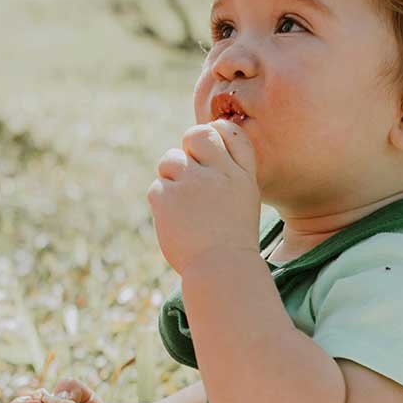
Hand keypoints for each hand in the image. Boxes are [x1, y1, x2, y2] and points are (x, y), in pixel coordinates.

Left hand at [147, 119, 260, 274]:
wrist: (221, 269)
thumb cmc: (233, 239)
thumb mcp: (244, 201)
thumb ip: (228, 173)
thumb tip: (199, 151)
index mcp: (241, 174)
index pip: (229, 133)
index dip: (217, 133)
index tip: (210, 150)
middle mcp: (218, 172)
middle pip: (197, 134)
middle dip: (189, 145)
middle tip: (189, 170)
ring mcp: (191, 182)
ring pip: (170, 159)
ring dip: (172, 176)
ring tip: (183, 205)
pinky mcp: (166, 196)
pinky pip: (157, 187)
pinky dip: (163, 203)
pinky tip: (177, 221)